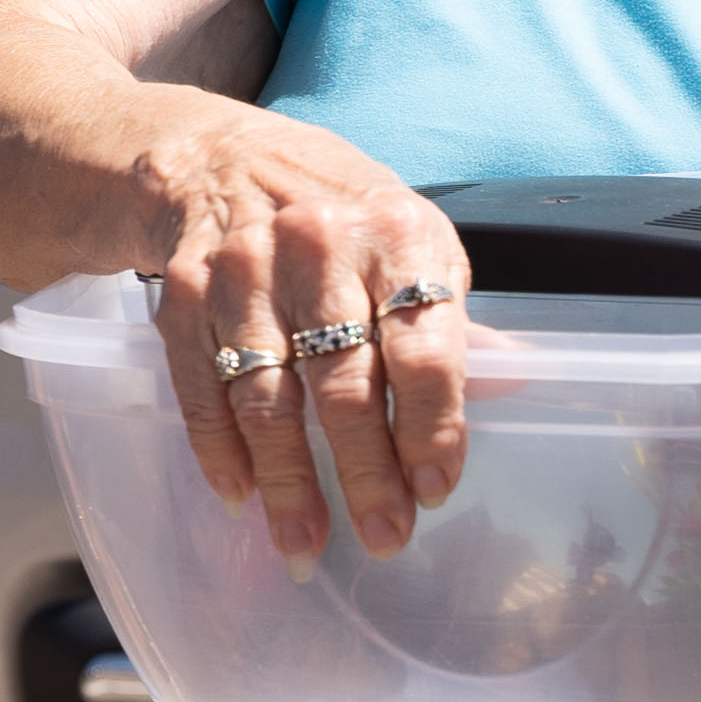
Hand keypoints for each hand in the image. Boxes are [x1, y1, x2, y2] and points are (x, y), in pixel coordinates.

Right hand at [140, 107, 472, 559]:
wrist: (219, 156)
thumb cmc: (338, 214)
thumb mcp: (411, 241)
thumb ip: (452, 320)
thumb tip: (516, 382)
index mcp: (395, 235)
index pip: (423, 347)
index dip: (432, 427)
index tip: (435, 490)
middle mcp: (317, 247)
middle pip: (344, 382)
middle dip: (365, 471)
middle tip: (383, 537)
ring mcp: (243, 270)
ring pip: (267, 395)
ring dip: (288, 480)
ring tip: (306, 545)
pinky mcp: (184, 293)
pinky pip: (201, 387)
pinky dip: (218, 449)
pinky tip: (240, 495)